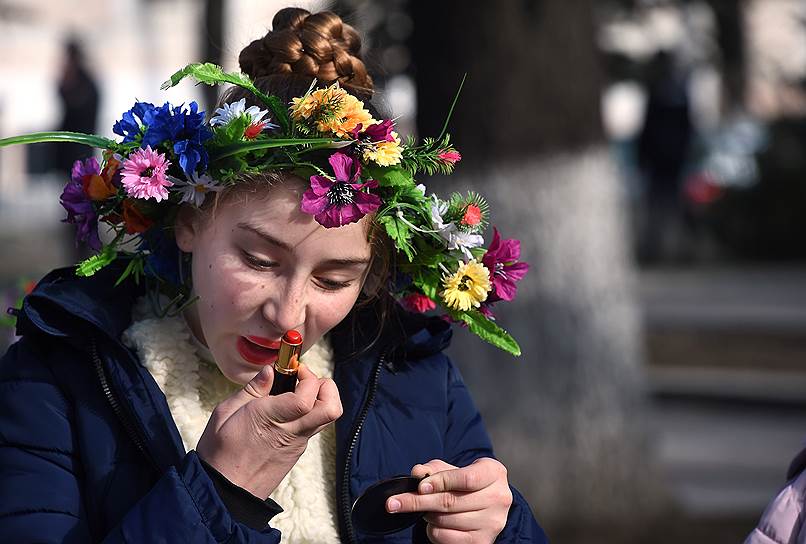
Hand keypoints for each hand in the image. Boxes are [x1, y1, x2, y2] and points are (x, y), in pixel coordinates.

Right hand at [196, 364, 341, 498]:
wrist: (223, 493)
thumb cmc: (219, 453)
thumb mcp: (225, 413)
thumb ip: (252, 390)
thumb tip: (269, 371)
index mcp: (270, 418)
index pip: (307, 397)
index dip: (307, 377)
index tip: (293, 368)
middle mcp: (291, 431)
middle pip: (331, 408)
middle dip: (325, 386)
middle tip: (304, 379)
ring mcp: (298, 443)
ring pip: (326, 417)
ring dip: (321, 399)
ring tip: (297, 391)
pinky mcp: (297, 451)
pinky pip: (313, 427)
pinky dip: (309, 412)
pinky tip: (287, 409)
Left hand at [387, 458, 511, 543]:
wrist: (487, 503)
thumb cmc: (467, 482)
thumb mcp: (454, 468)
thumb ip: (434, 468)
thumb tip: (417, 472)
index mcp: (494, 473)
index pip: (466, 478)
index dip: (440, 482)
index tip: (419, 486)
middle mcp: (499, 498)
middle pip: (451, 501)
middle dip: (418, 502)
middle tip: (394, 503)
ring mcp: (493, 522)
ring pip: (446, 520)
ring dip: (426, 515)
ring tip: (425, 509)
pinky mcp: (483, 541)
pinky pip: (447, 538)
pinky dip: (433, 530)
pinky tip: (434, 523)